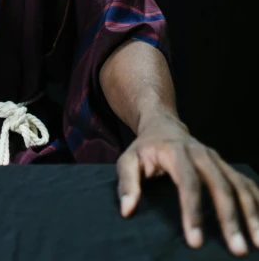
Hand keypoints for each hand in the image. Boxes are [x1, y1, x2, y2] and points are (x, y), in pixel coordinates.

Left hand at [117, 115, 258, 255]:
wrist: (163, 125)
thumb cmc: (145, 148)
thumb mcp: (128, 159)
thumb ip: (126, 181)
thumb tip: (127, 209)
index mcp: (176, 152)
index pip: (188, 182)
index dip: (192, 210)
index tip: (195, 240)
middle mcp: (202, 153)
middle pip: (220, 184)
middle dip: (230, 217)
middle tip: (236, 248)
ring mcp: (217, 159)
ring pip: (239, 184)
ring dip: (251, 213)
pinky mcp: (226, 166)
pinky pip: (246, 183)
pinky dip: (258, 201)